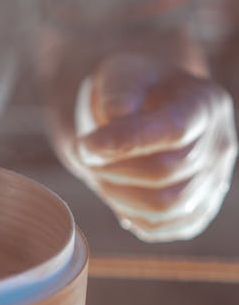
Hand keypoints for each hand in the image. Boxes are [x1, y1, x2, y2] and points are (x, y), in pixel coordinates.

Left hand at [67, 52, 236, 241]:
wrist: (145, 109)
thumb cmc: (130, 90)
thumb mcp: (121, 77)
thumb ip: (118, 97)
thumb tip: (114, 128)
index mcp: (203, 103)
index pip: (174, 130)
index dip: (127, 141)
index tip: (85, 145)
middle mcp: (220, 143)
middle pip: (165, 172)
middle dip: (113, 168)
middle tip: (85, 155)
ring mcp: (215, 179)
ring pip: (165, 207)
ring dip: (118, 195)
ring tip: (97, 172)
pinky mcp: (200, 209)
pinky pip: (165, 227)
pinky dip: (131, 215)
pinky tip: (115, 190)